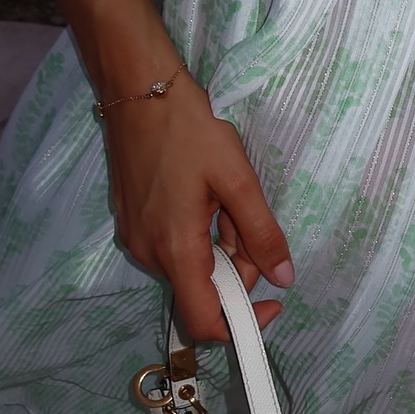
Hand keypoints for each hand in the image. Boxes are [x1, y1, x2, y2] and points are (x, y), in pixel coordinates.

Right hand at [104, 71, 292, 342]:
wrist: (138, 89)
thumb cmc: (188, 128)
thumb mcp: (238, 180)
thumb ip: (262, 234)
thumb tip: (283, 277)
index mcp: (174, 248)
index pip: (203, 320)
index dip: (241, 324)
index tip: (271, 302)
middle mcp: (148, 253)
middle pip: (201, 292)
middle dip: (237, 271)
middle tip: (250, 223)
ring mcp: (135, 238)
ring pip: (190, 268)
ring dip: (219, 250)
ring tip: (227, 201)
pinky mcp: (131, 222)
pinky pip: (172, 248)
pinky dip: (199, 237)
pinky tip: (207, 199)